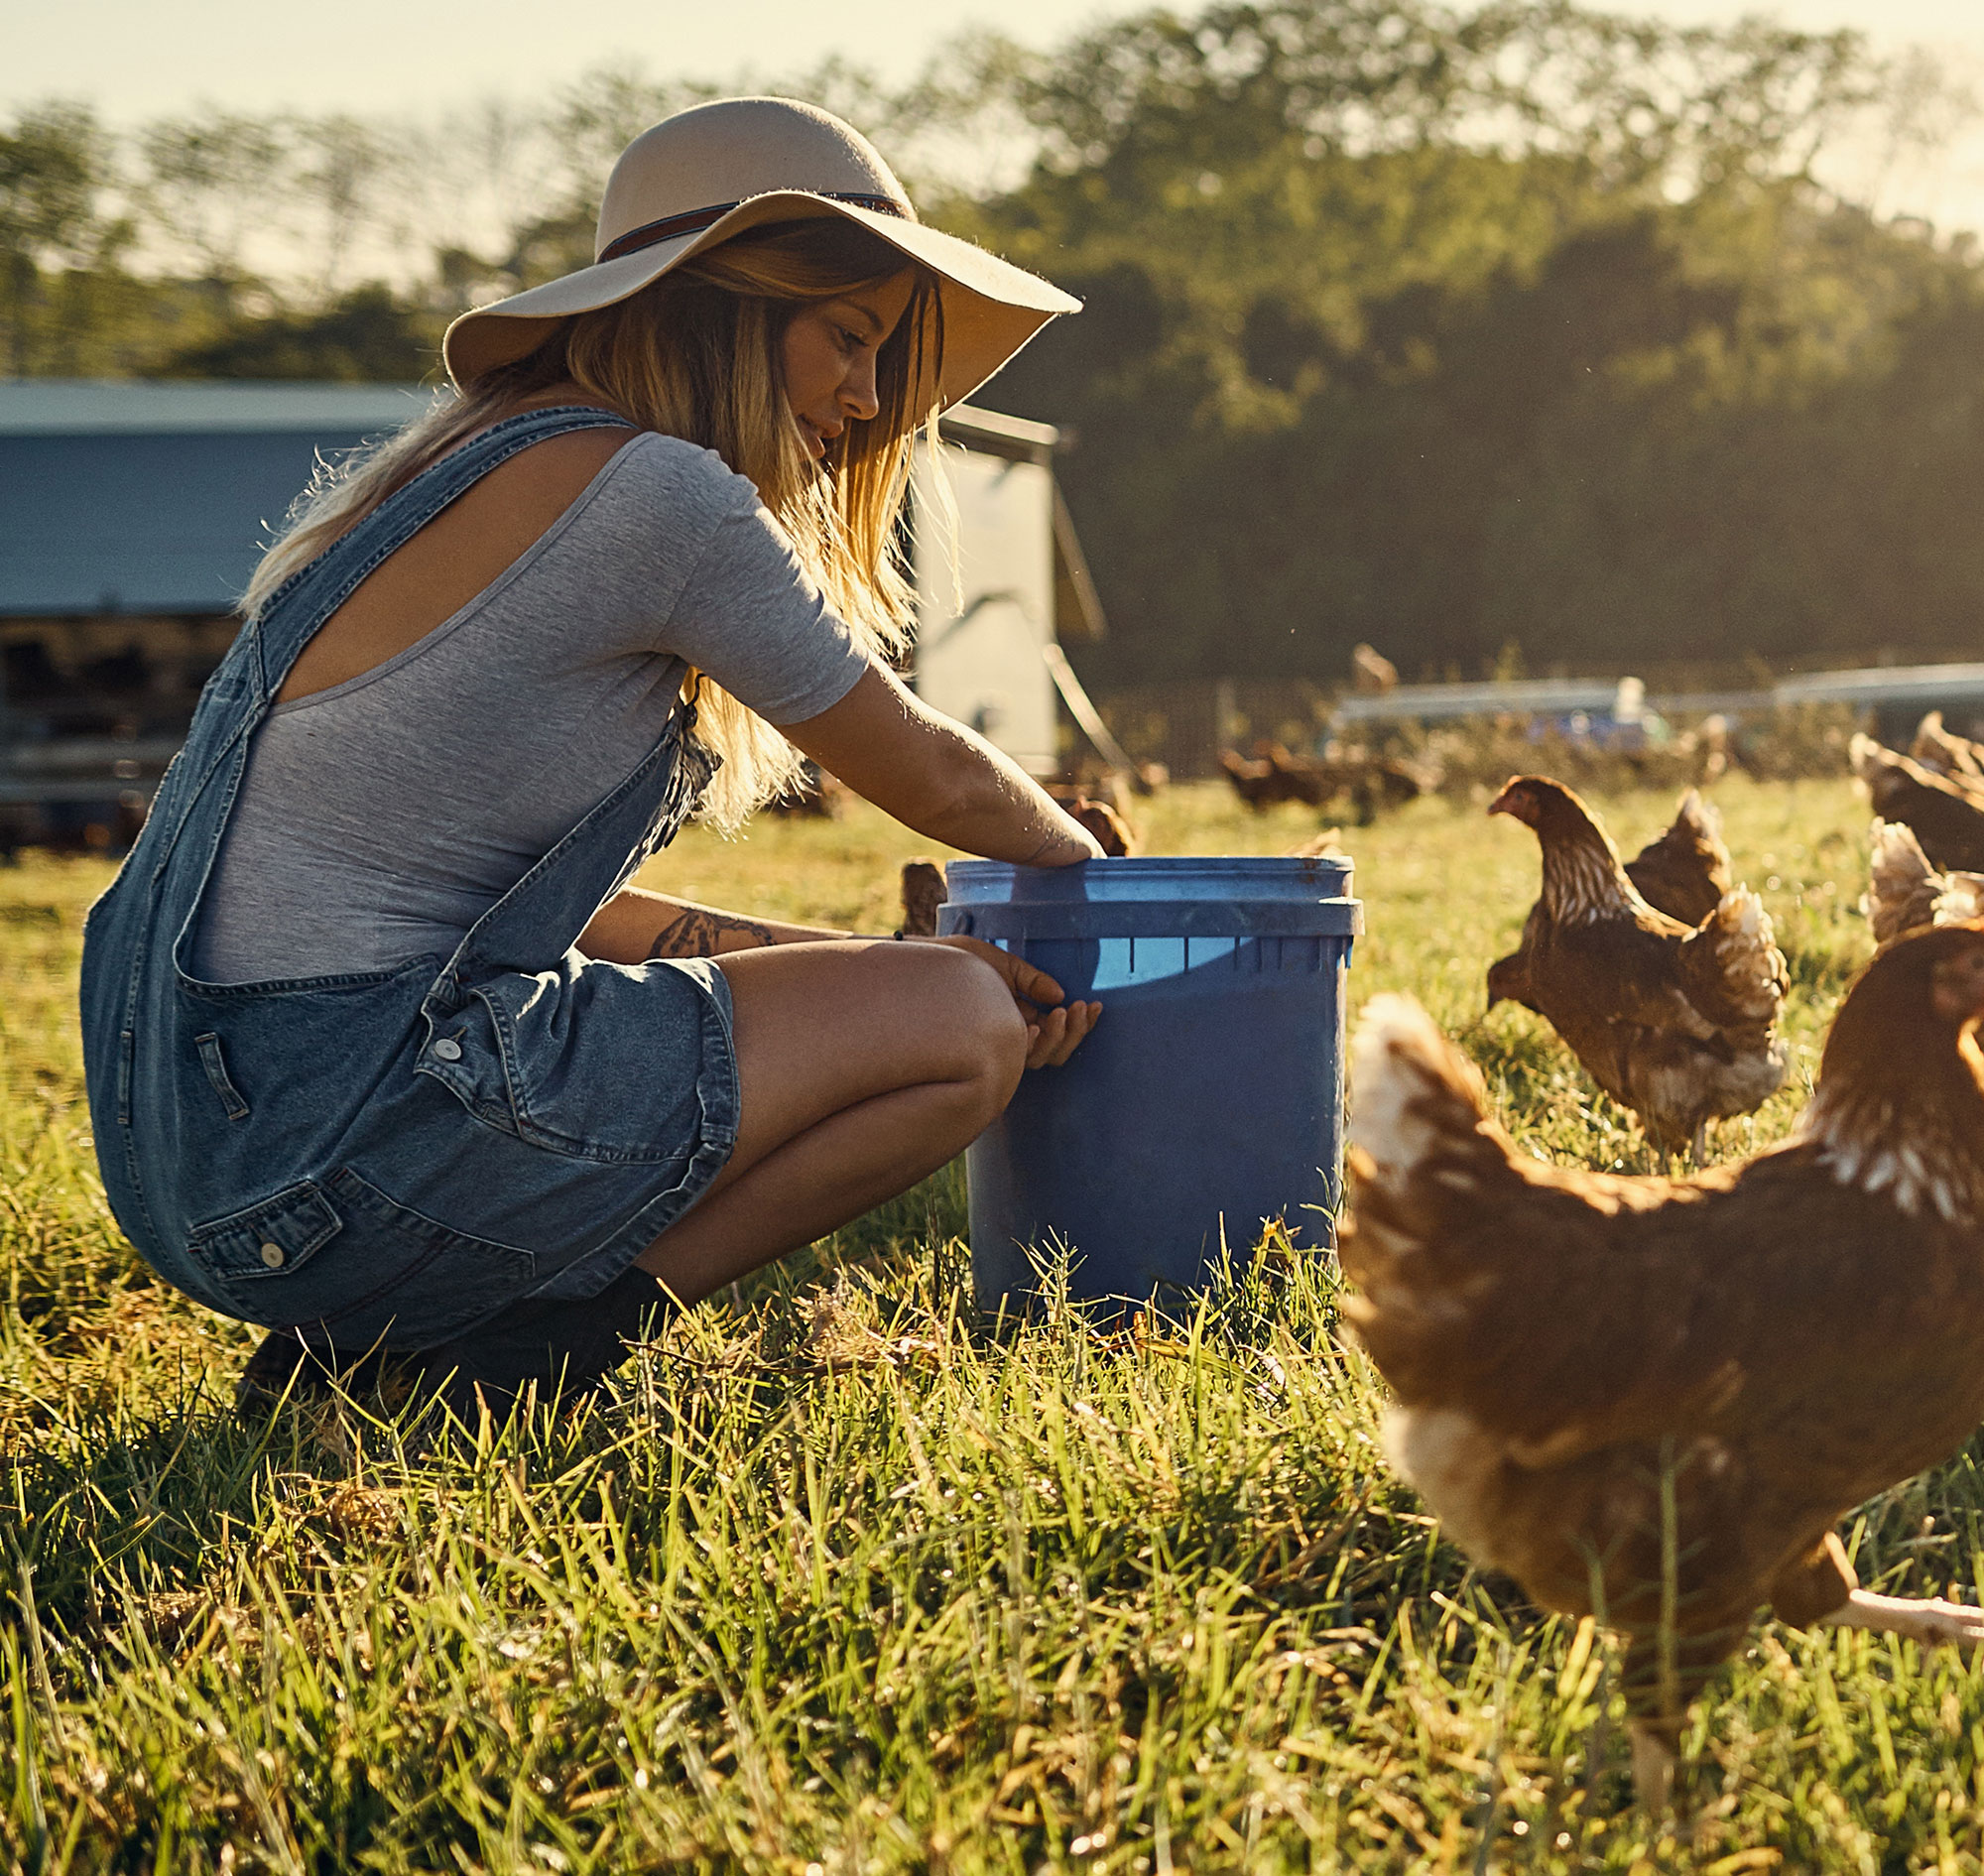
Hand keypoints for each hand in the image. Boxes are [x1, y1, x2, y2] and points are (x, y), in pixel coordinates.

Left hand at [927, 935, 1101, 1068]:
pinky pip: (1013, 1060)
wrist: (922, 966)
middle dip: (1075, 1033)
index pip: (1059, 1033)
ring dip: (1058, 1039)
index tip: (1096, 1005)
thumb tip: (1059, 994)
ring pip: (1040, 1059)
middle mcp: (1011, 1038)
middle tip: (1080, 1009)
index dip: (1082, 1024)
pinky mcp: (982, 1051)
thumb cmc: (956, 965)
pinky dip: (1028, 1046)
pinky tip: (1032, 1029)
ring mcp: (998, 1046)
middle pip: (1056, 1052)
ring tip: (1061, 1013)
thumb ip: (1031, 980)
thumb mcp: (1001, 966)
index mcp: (1019, 1019)